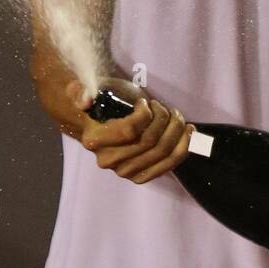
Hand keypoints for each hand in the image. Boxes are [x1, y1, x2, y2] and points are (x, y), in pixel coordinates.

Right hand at [69, 78, 195, 183]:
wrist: (93, 125)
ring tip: (175, 116)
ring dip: (176, 131)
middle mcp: (109, 160)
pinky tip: (188, 132)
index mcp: (95, 140)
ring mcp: (125, 171)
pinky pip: (168, 165)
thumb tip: (86, 99)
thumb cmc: (96, 104)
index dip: (145, 114)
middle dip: (164, 119)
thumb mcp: (84, 91)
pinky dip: (183, 147)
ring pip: (162, 152)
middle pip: (150, 142)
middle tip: (164, 107)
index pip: (130, 131)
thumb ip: (80, 92)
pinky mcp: (140, 176)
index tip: (146, 102)